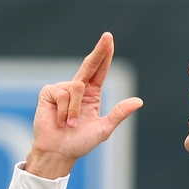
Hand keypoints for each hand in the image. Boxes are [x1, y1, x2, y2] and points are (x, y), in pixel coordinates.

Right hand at [25, 32, 142, 178]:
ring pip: (77, 87)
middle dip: (99, 51)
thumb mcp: (104, 128)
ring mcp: (62, 89)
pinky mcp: (49, 92)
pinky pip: (63, 94)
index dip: (105, 56)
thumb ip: (119, 113)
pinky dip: (65, 111)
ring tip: (71, 125)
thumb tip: (139, 101)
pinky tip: (60, 121)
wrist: (59, 152)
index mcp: (92, 95)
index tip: (109, 40)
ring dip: (76, 111)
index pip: (100, 71)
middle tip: (108, 36)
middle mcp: (77, 88)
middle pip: (89, 65)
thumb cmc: (79, 143)